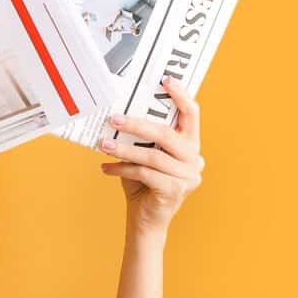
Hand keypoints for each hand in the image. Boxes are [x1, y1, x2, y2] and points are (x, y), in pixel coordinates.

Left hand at [100, 77, 203, 238]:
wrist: (144, 219)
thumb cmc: (142, 182)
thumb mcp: (142, 154)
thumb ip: (140, 137)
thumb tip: (118, 112)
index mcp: (190, 145)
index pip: (192, 115)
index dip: (181, 95)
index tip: (166, 79)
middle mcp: (195, 159)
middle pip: (167, 135)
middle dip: (137, 124)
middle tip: (113, 119)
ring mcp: (188, 177)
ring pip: (152, 156)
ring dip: (122, 150)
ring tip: (102, 145)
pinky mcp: (175, 191)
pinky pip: (144, 174)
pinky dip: (121, 169)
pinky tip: (106, 168)